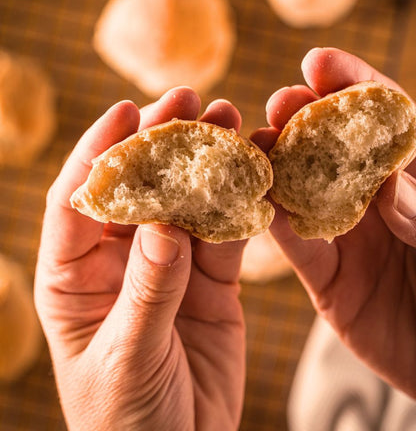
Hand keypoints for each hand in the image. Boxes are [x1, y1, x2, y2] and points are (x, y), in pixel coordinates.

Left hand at [35, 88, 245, 430]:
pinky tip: (256, 174)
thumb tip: (165, 227)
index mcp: (74, 277)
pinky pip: (226, 234)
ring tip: (229, 121)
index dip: (101, 152)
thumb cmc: (130, 420)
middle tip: (189, 100)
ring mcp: (169, 266)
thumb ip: (148, 291)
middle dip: (160, 142)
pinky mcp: (209, 280)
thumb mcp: (128, 358)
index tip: (128, 111)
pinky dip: (241, 206)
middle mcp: (121, 261)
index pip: (80, 201)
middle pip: (139, 188)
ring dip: (207, 164)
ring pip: (188, 203)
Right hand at [252, 48, 415, 429]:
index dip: (354, 85)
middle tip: (281, 102)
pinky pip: (294, 242)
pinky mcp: (324, 272)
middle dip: (306, 118)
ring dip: (278, 166)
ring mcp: (346, 232)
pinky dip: (273, 222)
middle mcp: (376, 197)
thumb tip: (390, 189)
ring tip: (255, 145)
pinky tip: (255, 202)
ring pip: (304, 190)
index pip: (388, 120)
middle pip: (335, 147)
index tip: (320, 61)